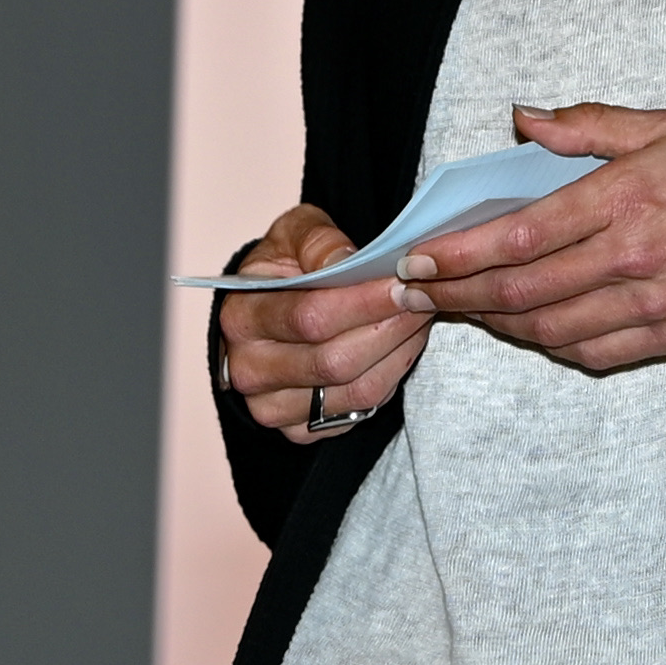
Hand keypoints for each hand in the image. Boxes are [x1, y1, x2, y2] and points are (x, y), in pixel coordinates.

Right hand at [217, 204, 435, 444]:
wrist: (272, 308)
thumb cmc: (287, 267)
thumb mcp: (295, 234)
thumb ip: (318, 240)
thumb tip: (347, 260)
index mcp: (242, 318)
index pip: (310, 318)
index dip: (364, 303)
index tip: (403, 282)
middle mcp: (250, 371)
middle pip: (335, 361)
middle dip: (391, 327)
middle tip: (423, 297)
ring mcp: (272, 407)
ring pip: (355, 390)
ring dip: (400, 352)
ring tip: (420, 315)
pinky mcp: (300, 430)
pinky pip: (360, 407)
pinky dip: (393, 375)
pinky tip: (404, 343)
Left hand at [398, 103, 665, 375]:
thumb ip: (589, 125)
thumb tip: (524, 120)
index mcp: (627, 197)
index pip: (521, 235)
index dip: (460, 253)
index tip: (421, 257)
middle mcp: (632, 257)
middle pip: (521, 292)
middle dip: (457, 295)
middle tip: (418, 291)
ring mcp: (649, 304)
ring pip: (547, 329)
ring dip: (494, 324)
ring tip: (462, 308)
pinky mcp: (665, 337)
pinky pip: (588, 352)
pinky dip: (546, 344)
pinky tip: (527, 328)